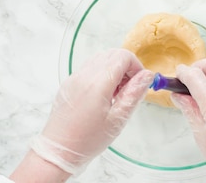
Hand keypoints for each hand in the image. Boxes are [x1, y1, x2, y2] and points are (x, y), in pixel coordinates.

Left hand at [30, 49, 153, 174]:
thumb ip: (134, 93)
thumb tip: (148, 75)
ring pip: (100, 59)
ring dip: (114, 69)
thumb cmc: (87, 140)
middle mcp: (84, 76)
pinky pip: (89, 68)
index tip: (140, 83)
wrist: (58, 152)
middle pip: (112, 54)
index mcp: (98, 83)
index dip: (136, 66)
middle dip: (126, 67)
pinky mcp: (68, 84)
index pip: (123, 57)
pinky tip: (103, 95)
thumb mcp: (118, 119)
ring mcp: (74, 78)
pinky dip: (101, 74)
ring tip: (116, 93)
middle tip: (129, 89)